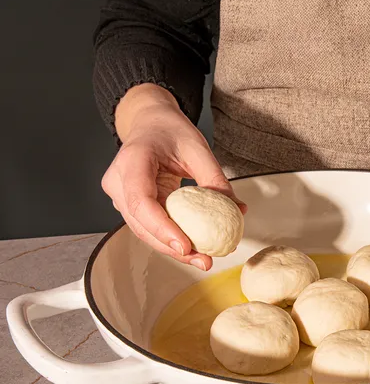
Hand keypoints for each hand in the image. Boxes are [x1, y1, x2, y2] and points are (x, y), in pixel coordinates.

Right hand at [101, 84, 245, 270]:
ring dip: (172, 249)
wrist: (149, 123)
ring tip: (203, 259)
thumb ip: (215, 179)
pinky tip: (193, 249)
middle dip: (172, 247)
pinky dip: (170, 239)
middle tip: (204, 260)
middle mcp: (118, 181)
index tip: (186, 246)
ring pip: (143, 231)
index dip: (162, 228)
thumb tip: (238, 210)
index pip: (142, 201)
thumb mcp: (198, 148)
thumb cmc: (170, 131)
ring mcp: (120, 195)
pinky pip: (149, 227)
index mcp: (132, 160)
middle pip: (141, 224)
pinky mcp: (129, 206)